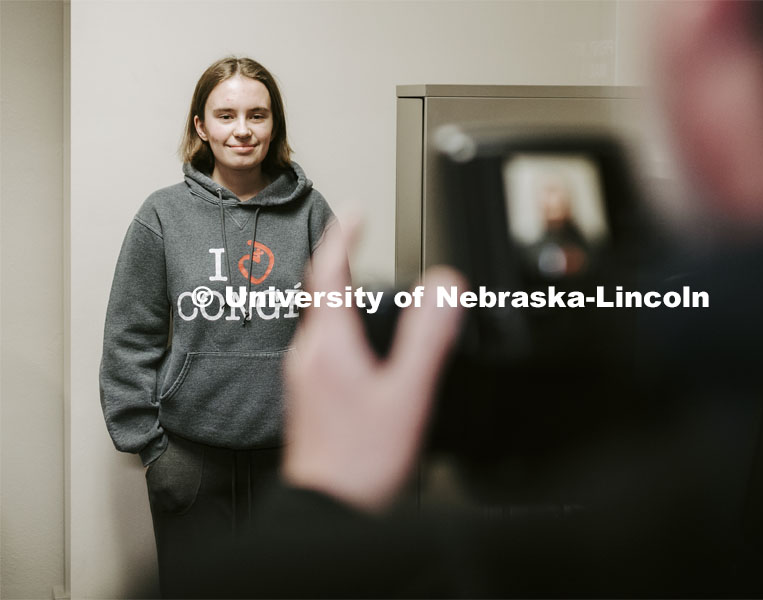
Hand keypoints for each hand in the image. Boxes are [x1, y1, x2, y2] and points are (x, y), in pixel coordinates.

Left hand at [281, 225, 465, 512]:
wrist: (328, 511)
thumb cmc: (360, 461)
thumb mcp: (407, 394)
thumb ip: (428, 338)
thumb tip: (444, 286)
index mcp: (329, 343)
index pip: (329, 270)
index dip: (344, 233)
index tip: (356, 210)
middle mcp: (308, 355)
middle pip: (322, 291)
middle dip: (344, 259)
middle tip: (363, 236)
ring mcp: (305, 376)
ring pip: (323, 319)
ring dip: (344, 293)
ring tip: (368, 281)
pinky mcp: (309, 395)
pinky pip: (325, 344)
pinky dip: (344, 325)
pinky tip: (366, 345)